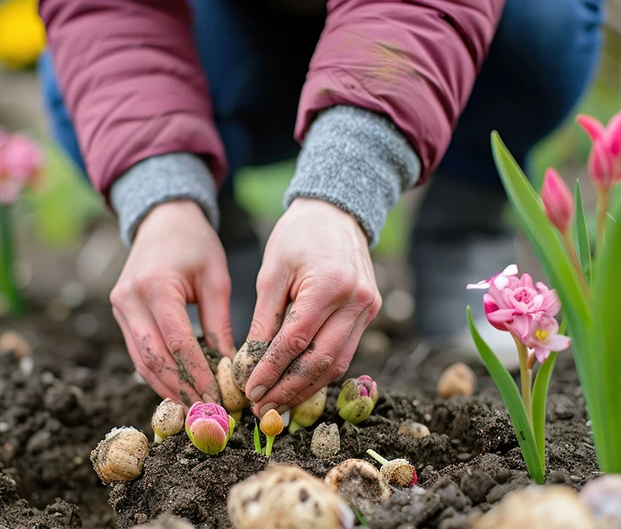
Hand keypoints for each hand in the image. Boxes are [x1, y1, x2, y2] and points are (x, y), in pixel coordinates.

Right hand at [110, 200, 235, 405]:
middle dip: (180, 389)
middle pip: (153, 358)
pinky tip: (177, 388)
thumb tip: (230, 366)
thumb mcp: (216, 278)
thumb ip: (220, 322)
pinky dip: (157, 372)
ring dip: (166, 386)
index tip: (217, 398)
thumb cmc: (194, 243)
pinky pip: (138, 350)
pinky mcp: (119, 312)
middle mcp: (129, 299)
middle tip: (205, 413)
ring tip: (193, 408)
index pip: (177, 342)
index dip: (197, 374)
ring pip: (141, 360)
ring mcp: (119, 307)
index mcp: (155, 287)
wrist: (162, 219)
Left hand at [245, 198, 381, 416]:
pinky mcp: (370, 314)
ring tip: (277, 403)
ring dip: (306, 388)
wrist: (336, 213)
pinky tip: (297, 384)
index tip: (249, 391)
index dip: (271, 371)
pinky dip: (320, 371)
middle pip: (321, 360)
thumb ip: (264, 319)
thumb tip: (250, 363)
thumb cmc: (297, 236)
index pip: (296, 341)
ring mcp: (369, 309)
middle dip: (289, 389)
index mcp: (330, 285)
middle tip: (262, 408)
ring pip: (337, 363)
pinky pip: (344, 352)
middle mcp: (357, 301)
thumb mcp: (271, 272)